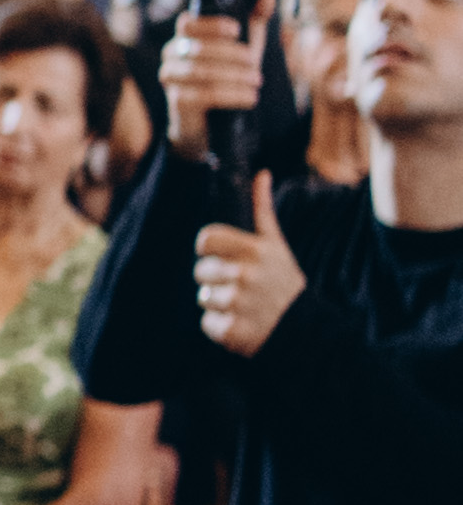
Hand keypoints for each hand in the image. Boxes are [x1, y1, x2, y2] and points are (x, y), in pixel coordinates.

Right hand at [159, 11, 264, 151]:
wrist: (207, 122)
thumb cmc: (225, 77)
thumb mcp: (243, 46)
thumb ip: (254, 19)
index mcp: (184, 36)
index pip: (188, 23)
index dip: (211, 25)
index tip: (236, 30)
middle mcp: (171, 54)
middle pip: (199, 49)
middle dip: (232, 55)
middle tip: (256, 64)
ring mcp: (171, 78)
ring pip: (201, 72)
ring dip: (234, 76)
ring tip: (256, 81)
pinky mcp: (177, 101)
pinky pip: (204, 95)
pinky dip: (232, 95)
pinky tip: (250, 97)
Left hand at [193, 168, 302, 356]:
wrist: (305, 329)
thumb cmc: (284, 282)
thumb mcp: (276, 244)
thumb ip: (262, 210)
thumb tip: (261, 174)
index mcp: (254, 251)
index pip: (205, 240)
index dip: (209, 249)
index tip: (222, 257)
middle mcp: (245, 275)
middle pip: (200, 271)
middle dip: (215, 279)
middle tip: (240, 286)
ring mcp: (238, 304)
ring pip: (203, 298)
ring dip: (218, 304)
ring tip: (244, 305)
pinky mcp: (232, 331)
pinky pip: (207, 323)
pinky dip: (220, 326)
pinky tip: (242, 323)